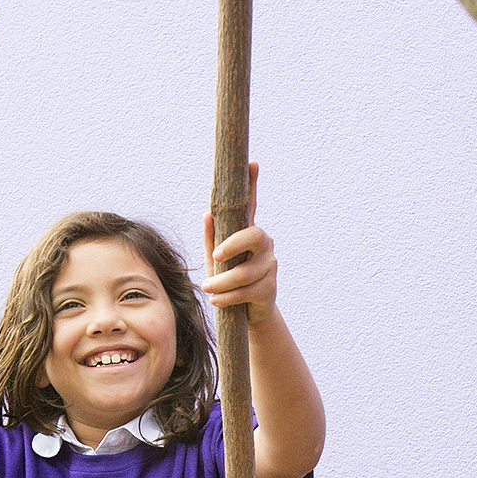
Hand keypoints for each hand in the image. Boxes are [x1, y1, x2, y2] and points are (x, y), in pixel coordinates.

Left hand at [202, 159, 277, 321]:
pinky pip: (247, 291)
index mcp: (248, 233)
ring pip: (245, 271)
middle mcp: (264, 245)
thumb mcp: (215, 260)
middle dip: (233, 245)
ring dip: (222, 282)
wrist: (247, 314)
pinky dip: (228, 297)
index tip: (253, 163)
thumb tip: (207, 214)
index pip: (251, 205)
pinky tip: (216, 300)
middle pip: (253, 236)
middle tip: (215, 256)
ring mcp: (269, 266)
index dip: (253, 184)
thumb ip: (211, 238)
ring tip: (207, 289)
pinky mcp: (270, 288)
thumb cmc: (228, 281)